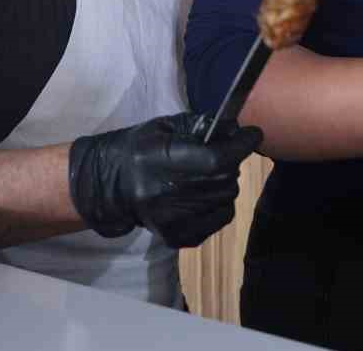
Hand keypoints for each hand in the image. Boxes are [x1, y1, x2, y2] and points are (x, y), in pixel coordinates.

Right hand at [68, 113, 262, 245]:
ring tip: (210, 175)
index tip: (253, 134)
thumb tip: (235, 129)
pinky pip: (220, 220)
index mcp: (160, 161)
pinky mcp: (176, 237)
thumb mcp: (164, 127)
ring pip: (226, 200)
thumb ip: (199, 126)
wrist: (109, 185)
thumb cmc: (139, 149)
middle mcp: (166, 194)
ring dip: (226, 183)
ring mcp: (172, 220)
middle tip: (223, 154)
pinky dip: (221, 205)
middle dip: (231, 163)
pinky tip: (206, 195)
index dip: (240, 146)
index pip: (215, 159)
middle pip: (224, 180)